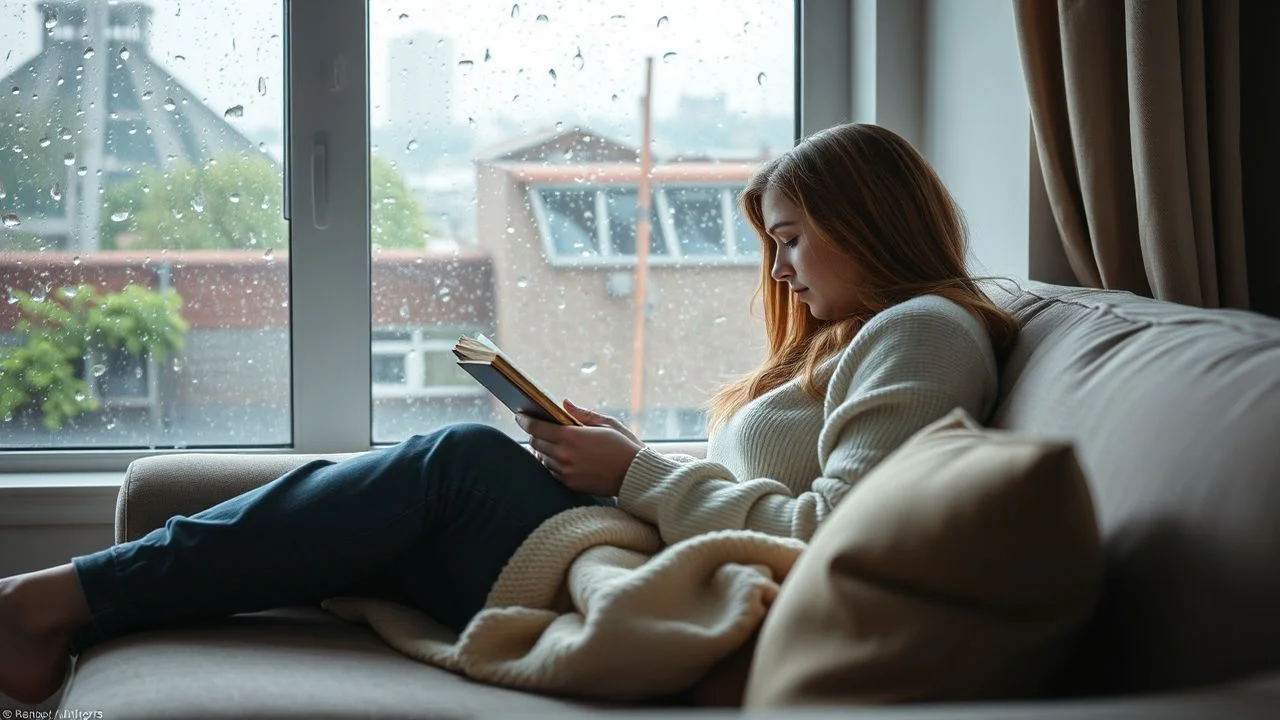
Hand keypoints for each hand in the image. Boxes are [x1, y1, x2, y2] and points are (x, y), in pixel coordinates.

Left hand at [515, 401, 643, 496]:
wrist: (636, 475)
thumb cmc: (624, 446)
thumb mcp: (607, 423)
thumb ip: (583, 413)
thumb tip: (564, 403)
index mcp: (571, 436)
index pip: (536, 427)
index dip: (525, 420)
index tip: (520, 415)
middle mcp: (564, 455)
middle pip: (535, 442)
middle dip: (533, 433)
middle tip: (535, 427)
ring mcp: (566, 472)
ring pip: (541, 458)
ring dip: (541, 449)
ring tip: (547, 442)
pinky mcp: (570, 484)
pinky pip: (551, 471)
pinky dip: (550, 462)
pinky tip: (558, 457)